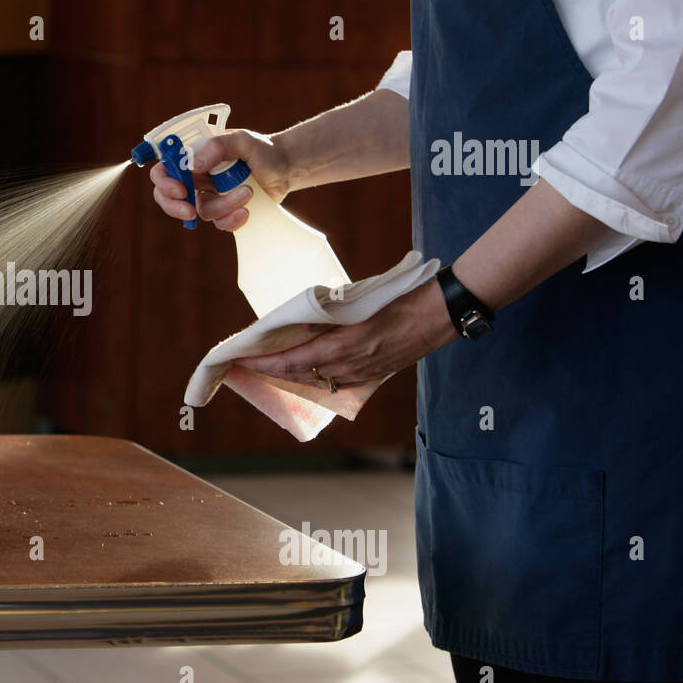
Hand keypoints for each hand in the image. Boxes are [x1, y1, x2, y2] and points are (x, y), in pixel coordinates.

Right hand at [150, 129, 291, 230]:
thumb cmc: (260, 149)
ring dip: (224, 205)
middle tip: (191, 211)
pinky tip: (247, 210)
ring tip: (248, 191)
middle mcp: (196, 178)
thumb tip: (193, 165)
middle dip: (175, 207)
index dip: (164, 182)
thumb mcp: (241, 140)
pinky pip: (219, 223)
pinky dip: (232, 220)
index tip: (181, 190)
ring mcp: (209, 196)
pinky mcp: (224, 212)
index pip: (164, 169)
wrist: (284, 168)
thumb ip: (218, 147)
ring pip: (201, 211)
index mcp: (193, 157)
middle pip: (168, 197)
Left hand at [231, 279, 456, 387]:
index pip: (292, 362)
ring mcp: (363, 374)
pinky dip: (318, 378)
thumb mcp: (358, 301)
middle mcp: (350, 366)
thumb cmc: (401, 298)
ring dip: (293, 375)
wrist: (440, 313)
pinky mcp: (375, 375)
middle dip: (273, 370)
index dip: (264, 364)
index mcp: (343, 346)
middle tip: (251, 363)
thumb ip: (327, 316)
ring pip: (318, 381)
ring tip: (272, 367)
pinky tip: (309, 371)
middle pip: (300, 375)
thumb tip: (301, 325)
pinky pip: (338, 383)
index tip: (242, 361)